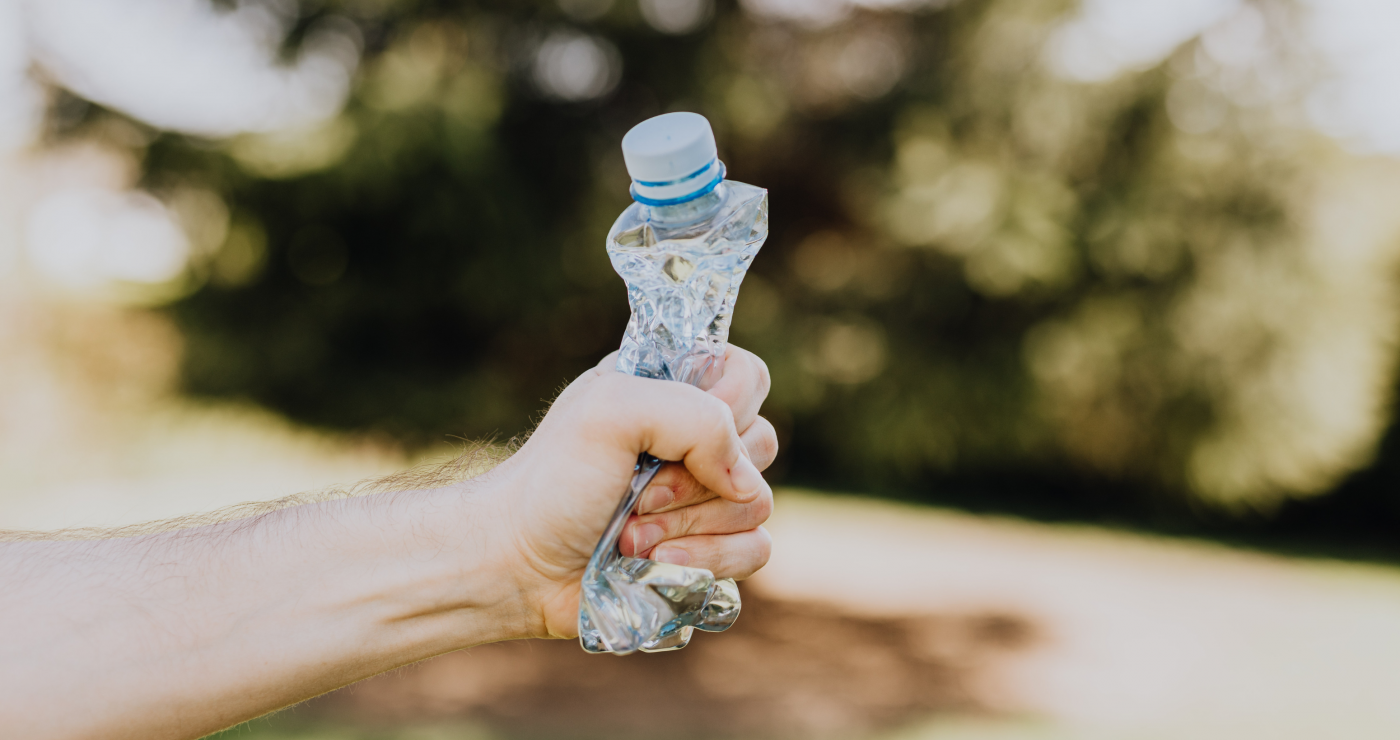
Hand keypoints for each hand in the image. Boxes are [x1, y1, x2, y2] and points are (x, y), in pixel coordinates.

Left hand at [485, 345, 777, 639]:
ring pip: (757, 505)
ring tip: (629, 535)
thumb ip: (694, 417)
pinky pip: (755, 551)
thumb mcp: (610, 411)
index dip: (728, 405)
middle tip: (638, 491)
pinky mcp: (710, 552)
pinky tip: (654, 564)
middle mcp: (695, 441)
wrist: (518, 564)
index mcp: (671, 391)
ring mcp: (706, 500)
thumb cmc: (553, 481)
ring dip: (688, 526)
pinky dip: (706, 560)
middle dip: (695, 478)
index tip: (672, 431)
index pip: (747, 375)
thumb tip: (745, 481)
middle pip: (760, 444)